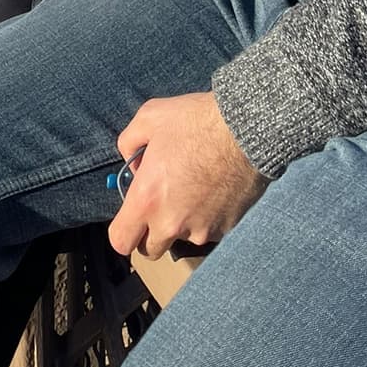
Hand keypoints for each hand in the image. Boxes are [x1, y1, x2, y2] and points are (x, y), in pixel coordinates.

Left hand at [108, 92, 266, 258]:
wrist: (245, 130)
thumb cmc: (195, 121)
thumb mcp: (149, 117)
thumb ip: (129, 144)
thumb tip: (133, 166)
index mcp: (147, 199)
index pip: (121, 241)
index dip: (123, 232)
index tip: (131, 218)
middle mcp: (172, 223)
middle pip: (151, 249)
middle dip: (150, 232)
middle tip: (160, 202)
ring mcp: (201, 230)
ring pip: (182, 238)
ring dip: (182, 221)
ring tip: (193, 186)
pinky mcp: (225, 230)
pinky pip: (208, 231)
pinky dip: (206, 217)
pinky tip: (213, 189)